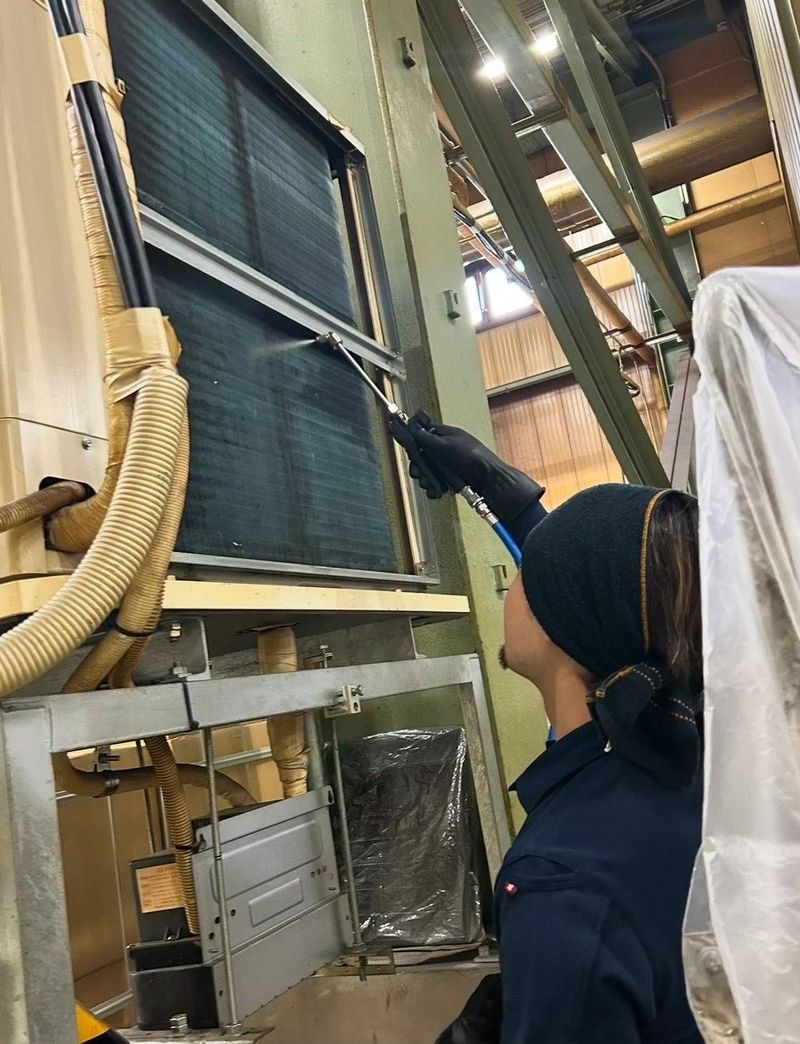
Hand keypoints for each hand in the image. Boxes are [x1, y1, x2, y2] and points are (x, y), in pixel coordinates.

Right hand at [406, 410, 543, 521]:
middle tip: (419, 473)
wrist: (489, 481)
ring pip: (428, 472)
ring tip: (431, 484)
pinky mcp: (451, 479)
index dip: (415, 445)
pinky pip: (436, 483)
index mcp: (446, 436)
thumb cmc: (472, 458)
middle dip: (419, 467)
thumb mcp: (446, 444)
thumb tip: (411, 427)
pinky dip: (435, 488)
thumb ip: (426, 437)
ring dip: (426, 479)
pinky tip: (438, 491)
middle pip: (423, 457)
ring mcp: (449, 465)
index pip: (423, 436)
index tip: (411, 454)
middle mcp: (446, 449)